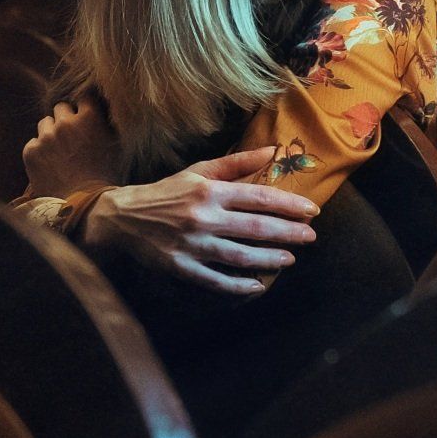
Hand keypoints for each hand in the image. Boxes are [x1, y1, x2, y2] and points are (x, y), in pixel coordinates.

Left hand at [22, 92, 117, 198]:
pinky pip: (33, 143)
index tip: (85, 117)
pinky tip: (50, 165)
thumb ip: (106, 124)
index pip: (83, 97)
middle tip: (71, 137)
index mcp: (89, 118)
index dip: (84, 108)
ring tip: (59, 152)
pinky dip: (39, 151)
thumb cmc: (106, 179)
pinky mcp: (31, 151)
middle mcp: (65, 123)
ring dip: (51, 133)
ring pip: (45, 123)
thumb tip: (102, 111)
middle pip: (60, 107)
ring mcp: (46, 136)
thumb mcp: (115, 146)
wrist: (84, 207)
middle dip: (65, 119)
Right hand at [81, 146, 319, 295]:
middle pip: (255, 228)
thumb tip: (272, 151)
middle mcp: (203, 217)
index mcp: (209, 191)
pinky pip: (216, 280)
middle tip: (310, 237)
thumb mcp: (199, 171)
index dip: (289, 204)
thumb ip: (237, 163)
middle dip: (288, 233)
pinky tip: (257, 286)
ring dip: (269, 259)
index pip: (258, 197)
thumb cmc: (168, 192)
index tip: (311, 210)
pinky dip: (238, 285)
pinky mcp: (182, 267)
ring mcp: (193, 244)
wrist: (124, 217)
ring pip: (240, 255)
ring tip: (289, 259)